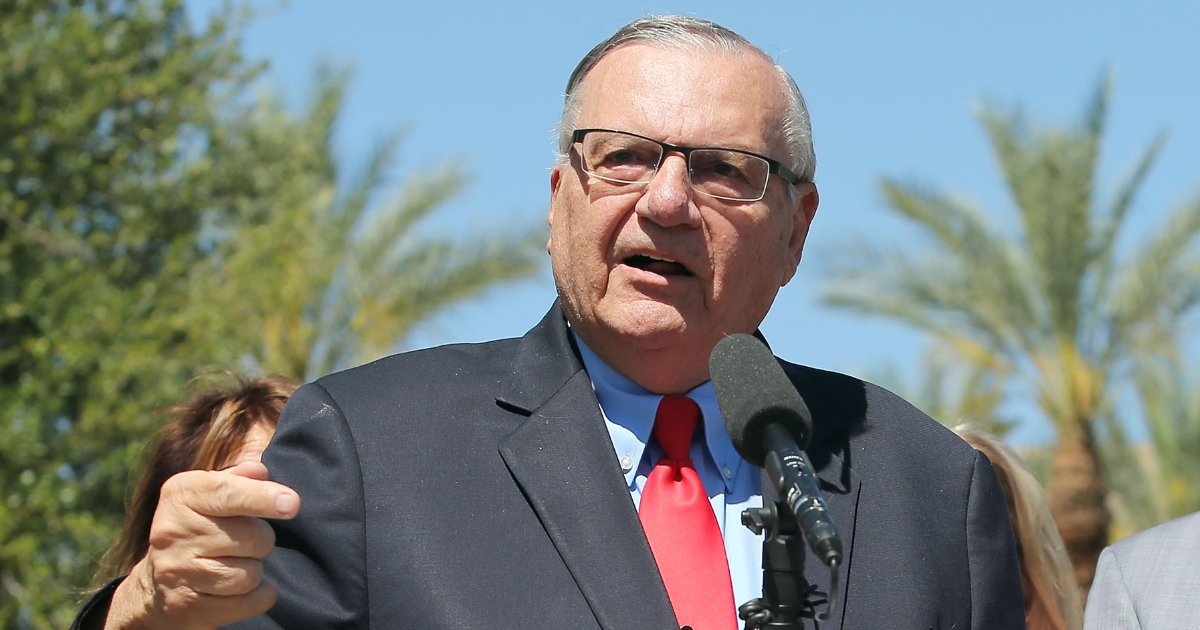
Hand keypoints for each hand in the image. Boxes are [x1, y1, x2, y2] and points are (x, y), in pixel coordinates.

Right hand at [105, 461, 300, 629]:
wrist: (159, 581)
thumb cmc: (201, 524)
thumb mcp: (211, 492)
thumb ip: (239, 479)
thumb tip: (261, 473)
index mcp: (181, 494)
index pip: (227, 493)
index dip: (263, 498)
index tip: (291, 504)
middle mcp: (172, 531)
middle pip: (250, 538)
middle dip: (263, 539)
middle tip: (250, 540)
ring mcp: (177, 572)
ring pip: (249, 574)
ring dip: (257, 569)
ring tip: (241, 562)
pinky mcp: (188, 607)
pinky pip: (248, 603)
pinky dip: (260, 595)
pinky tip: (248, 587)